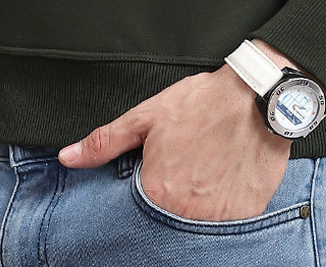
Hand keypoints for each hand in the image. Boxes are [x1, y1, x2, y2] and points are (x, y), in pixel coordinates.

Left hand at [59, 60, 290, 220]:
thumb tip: (69, 157)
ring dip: (195, 208)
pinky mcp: (246, 217)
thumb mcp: (147, 116)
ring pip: (196, 227)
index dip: (145, 192)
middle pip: (167, 222)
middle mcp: (186, 214)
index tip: (157, 177)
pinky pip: (226, 226)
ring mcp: (218, 221)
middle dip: (171, 202)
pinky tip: (223, 182)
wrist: (257, 97)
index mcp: (157, 192)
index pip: (136, 212)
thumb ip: (105, 142)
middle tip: (185, 173)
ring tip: (204, 175)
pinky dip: (221, 210)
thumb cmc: (202, 104)